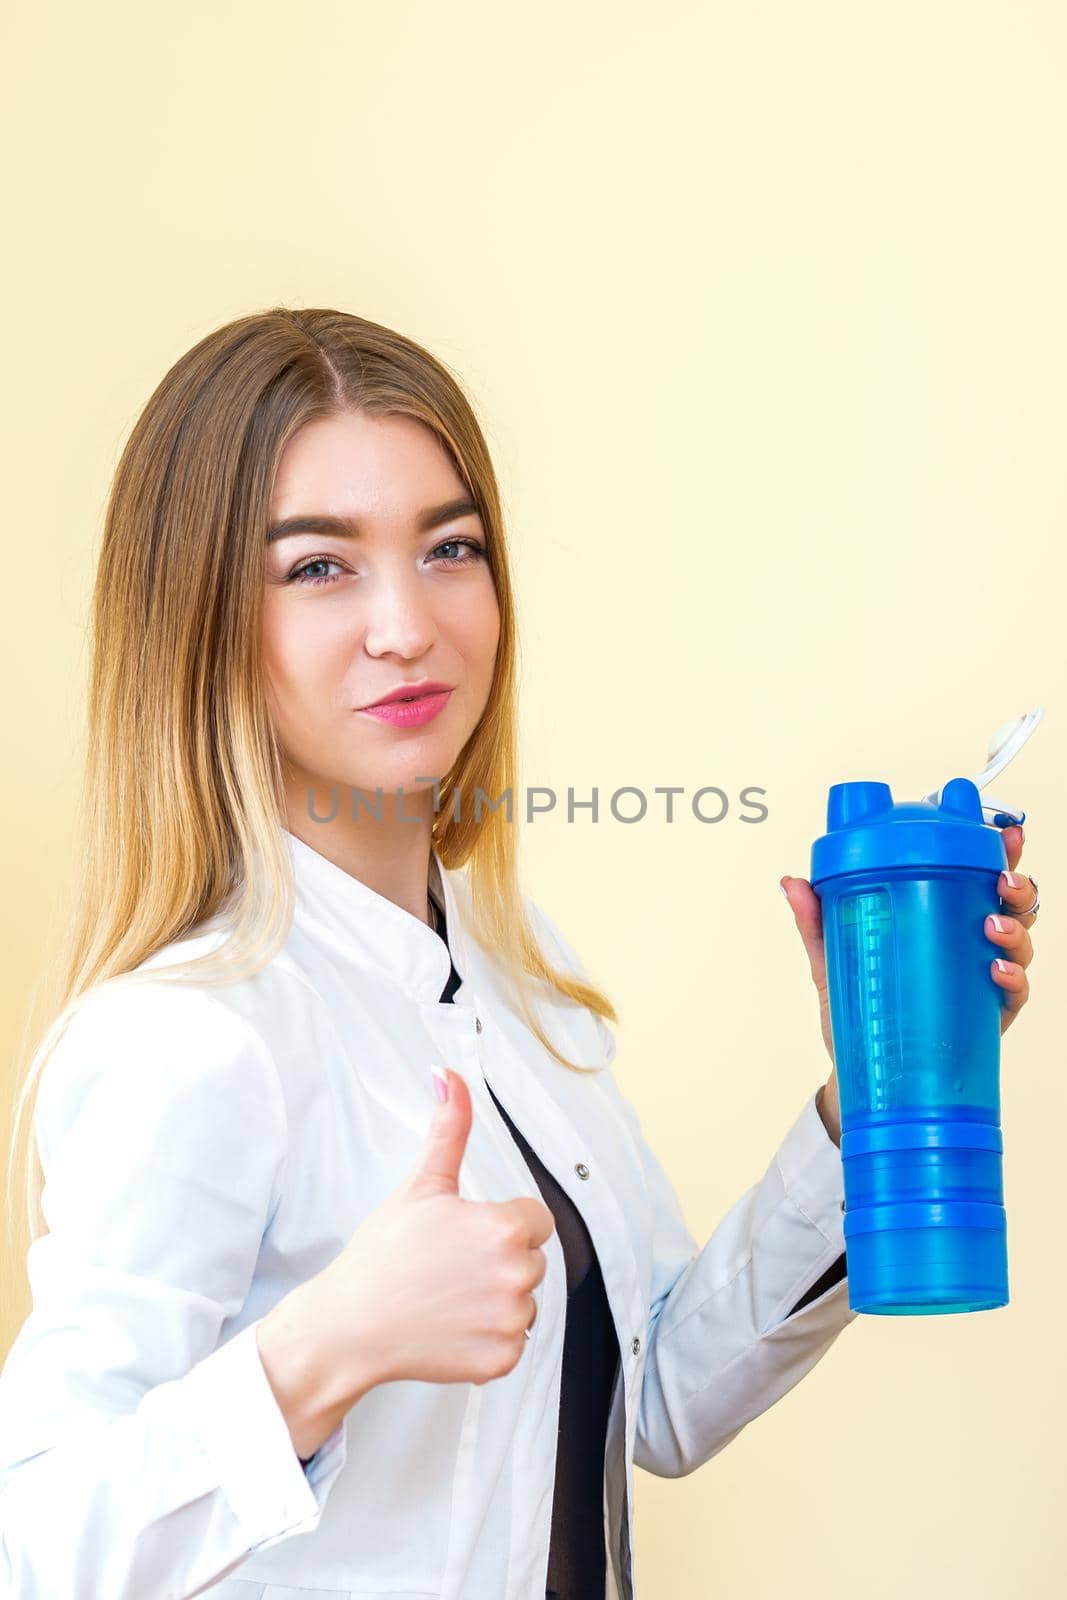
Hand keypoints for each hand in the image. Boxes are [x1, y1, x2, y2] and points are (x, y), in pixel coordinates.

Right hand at [298, 1067, 554, 1392]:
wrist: (350, 1324)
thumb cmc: (383, 1253)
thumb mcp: (421, 1184)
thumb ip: (448, 1128)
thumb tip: (448, 1075)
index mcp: (506, 1227)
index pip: (534, 1219)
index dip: (499, 1224)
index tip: (464, 1236)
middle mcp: (518, 1275)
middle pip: (530, 1260)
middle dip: (499, 1261)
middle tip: (449, 1266)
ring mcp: (512, 1323)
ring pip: (523, 1301)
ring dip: (496, 1300)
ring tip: (447, 1297)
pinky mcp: (501, 1361)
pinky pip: (511, 1342)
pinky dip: (487, 1338)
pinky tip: (450, 1327)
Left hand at [780, 825, 1036, 1144]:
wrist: (861, 1074)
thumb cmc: (856, 1006)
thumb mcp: (831, 960)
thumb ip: (816, 923)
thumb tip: (792, 883)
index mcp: (938, 914)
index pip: (975, 871)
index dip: (997, 847)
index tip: (1003, 830)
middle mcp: (966, 939)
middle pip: (1010, 900)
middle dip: (1017, 882)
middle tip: (1002, 880)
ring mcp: (979, 976)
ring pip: (1019, 940)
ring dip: (1015, 927)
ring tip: (991, 925)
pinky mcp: (985, 1015)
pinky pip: (1013, 992)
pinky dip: (1012, 978)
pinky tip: (996, 971)